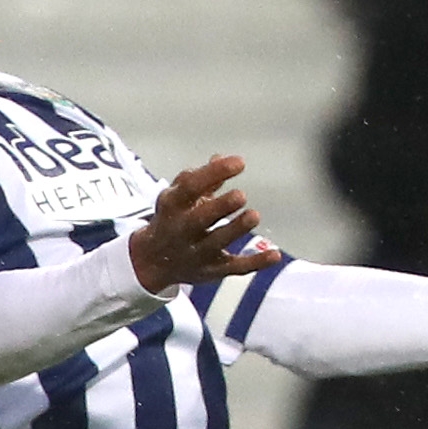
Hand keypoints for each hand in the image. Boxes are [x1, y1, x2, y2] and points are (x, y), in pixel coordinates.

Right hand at [128, 154, 282, 294]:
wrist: (152, 262)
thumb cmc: (172, 219)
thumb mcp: (178, 197)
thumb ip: (200, 179)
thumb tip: (221, 157)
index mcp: (173, 206)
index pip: (191, 187)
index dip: (214, 173)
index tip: (239, 163)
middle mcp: (183, 230)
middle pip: (201, 218)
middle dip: (220, 207)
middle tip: (240, 195)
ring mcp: (198, 253)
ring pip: (217, 242)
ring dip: (236, 229)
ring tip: (254, 216)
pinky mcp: (213, 270)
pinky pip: (235, 268)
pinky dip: (256, 263)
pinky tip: (275, 256)